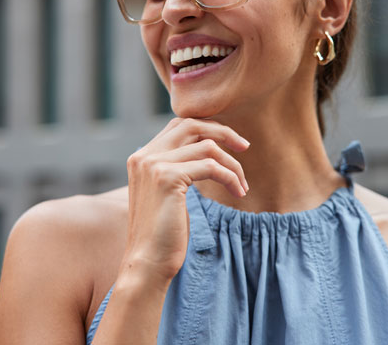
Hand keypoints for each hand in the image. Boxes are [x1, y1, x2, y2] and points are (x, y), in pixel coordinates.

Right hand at [121, 118, 249, 284]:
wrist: (148, 263)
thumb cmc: (164, 233)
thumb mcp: (169, 193)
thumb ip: (178, 168)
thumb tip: (206, 152)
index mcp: (142, 157)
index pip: (179, 125)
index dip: (208, 129)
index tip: (231, 142)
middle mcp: (145, 156)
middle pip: (191, 124)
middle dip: (222, 132)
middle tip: (245, 147)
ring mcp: (154, 164)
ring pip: (207, 147)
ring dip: (232, 164)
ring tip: (242, 185)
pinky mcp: (167, 178)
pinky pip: (211, 167)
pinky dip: (230, 177)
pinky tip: (238, 192)